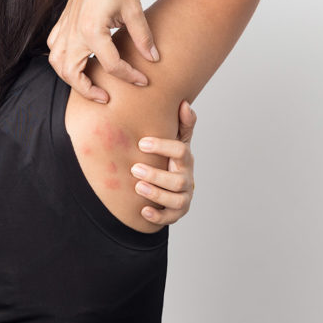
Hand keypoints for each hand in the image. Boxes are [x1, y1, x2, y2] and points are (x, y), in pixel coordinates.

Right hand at [46, 0, 159, 103]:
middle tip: (107, 97)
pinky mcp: (63, 21)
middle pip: (72, 73)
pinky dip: (62, 61)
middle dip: (88, 91)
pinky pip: (54, 48)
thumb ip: (143, 37)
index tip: (143, 81)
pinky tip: (77, 63)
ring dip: (71, 79)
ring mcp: (65, 26)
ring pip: (57, 64)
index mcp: (92, 29)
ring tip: (89, 86)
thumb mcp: (135, 10)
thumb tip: (153, 60)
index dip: (129, 76)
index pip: (111, 65)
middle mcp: (73, 31)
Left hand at [131, 100, 196, 223]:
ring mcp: (183, 197)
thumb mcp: (177, 141)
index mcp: (185, 159)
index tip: (142, 143)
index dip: (163, 147)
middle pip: (177, 180)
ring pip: (175, 200)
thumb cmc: (172, 159)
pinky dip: (157, 216)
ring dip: (156, 194)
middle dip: (156, 175)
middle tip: (135, 169)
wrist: (172, 185)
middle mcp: (187, 179)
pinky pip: (170, 218)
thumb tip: (185, 104)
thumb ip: (183, 124)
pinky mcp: (176, 213)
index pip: (180, 151)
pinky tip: (143, 210)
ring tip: (138, 187)